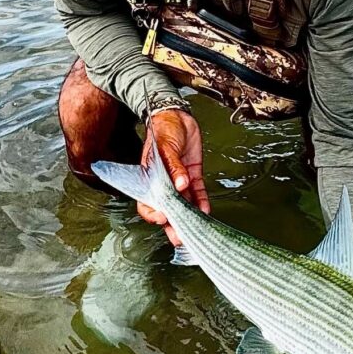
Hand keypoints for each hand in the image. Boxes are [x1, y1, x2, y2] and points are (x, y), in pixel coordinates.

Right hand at [137, 109, 210, 245]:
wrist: (177, 115)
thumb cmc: (163, 128)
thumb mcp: (164, 146)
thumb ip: (173, 166)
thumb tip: (180, 185)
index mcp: (149, 178)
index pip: (147, 202)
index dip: (153, 213)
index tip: (163, 218)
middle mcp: (163, 183)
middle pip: (167, 208)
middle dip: (174, 225)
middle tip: (181, 238)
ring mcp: (179, 180)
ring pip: (183, 204)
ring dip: (189, 217)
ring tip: (196, 230)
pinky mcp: (192, 176)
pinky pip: (197, 192)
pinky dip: (201, 202)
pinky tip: (205, 211)